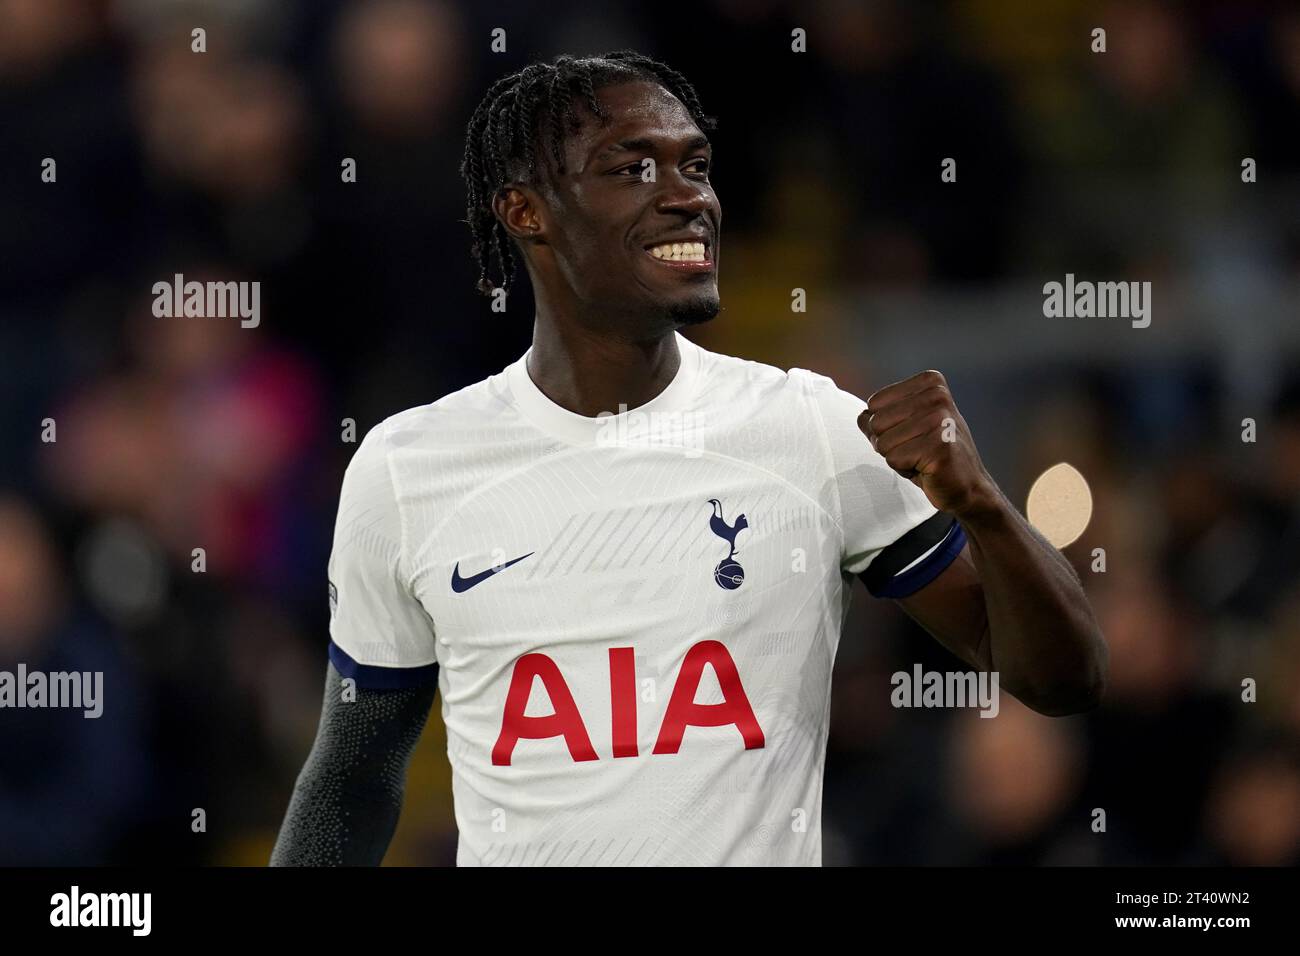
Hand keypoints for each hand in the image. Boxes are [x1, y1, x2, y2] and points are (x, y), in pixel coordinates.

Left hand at [859, 370, 998, 516]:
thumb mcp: (902, 429)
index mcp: (930, 382)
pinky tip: (929, 468)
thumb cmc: (930, 456)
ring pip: (883, 443)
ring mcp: (940, 419)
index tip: (912, 434)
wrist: (967, 486)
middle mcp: (937, 395)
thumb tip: (862, 416)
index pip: (874, 403)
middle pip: (876, 422)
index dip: (885, 427)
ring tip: (923, 458)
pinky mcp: (939, 446)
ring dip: (897, 458)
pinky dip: (906, 470)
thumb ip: (878, 418)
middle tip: (918, 450)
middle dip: (889, 444)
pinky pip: (894, 459)